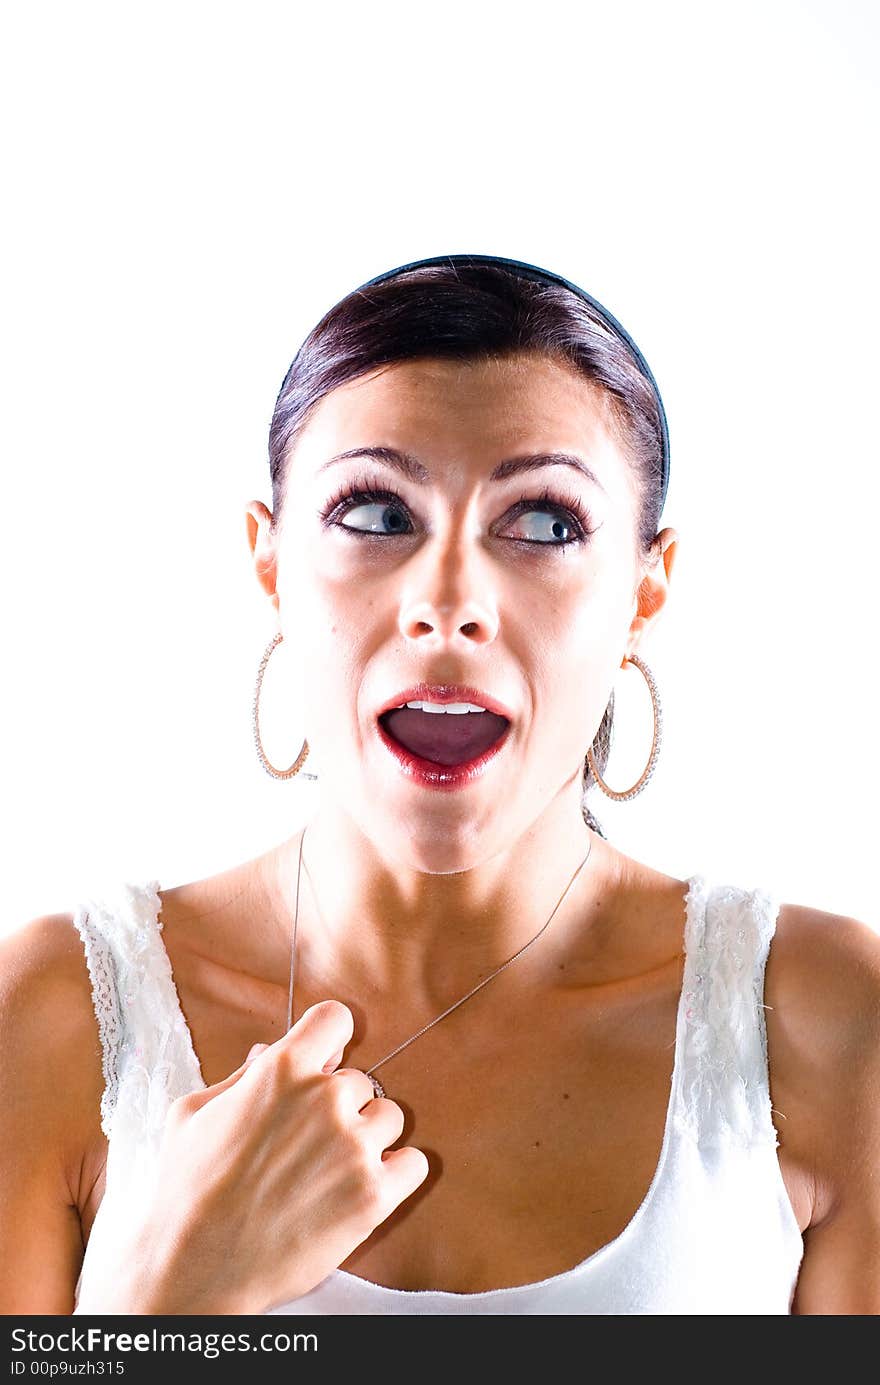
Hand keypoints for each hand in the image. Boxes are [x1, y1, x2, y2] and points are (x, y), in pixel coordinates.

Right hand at [128, 1001, 427, 1313]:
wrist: (194, 1267)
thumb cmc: (186, 1188)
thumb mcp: (193, 1113)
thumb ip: (241, 1076)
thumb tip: (268, 1050)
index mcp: (282, 1070)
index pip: (336, 1019)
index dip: (330, 1041)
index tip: (324, 1062)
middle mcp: (325, 1099)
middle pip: (359, 1080)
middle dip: (338, 1107)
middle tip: (306, 1144)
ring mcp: (353, 1147)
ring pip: (389, 1117)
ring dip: (367, 1138)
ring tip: (331, 1169)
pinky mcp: (373, 1195)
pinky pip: (415, 1163)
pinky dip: (397, 1173)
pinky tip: (365, 1185)